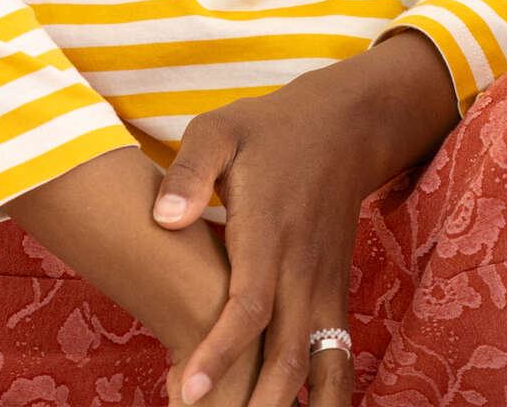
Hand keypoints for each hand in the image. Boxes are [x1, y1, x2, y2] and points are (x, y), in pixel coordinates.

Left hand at [150, 76, 375, 406]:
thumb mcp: (220, 130)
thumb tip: (164, 217)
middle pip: (288, 355)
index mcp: (269, 231)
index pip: (249, 305)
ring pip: (321, 368)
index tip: (189, 389)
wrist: (342, 127)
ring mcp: (325, 286)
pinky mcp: (336, 295)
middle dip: (256, 403)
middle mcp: (302, 268)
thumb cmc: (267, 130)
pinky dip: (326, 399)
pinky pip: (338, 360)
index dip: (221, 351)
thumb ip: (191, 172)